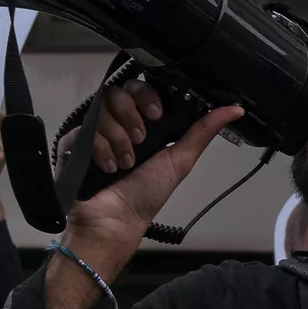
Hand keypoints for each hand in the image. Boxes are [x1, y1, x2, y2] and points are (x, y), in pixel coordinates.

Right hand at [46, 84, 242, 308]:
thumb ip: (203, 132)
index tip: (157, 115)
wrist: (116, 220)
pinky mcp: (73, 142)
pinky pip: (84, 128)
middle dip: (132, 113)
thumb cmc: (148, 194)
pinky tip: (108, 167)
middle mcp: (116, 124)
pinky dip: (100, 149)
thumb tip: (234, 109)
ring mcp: (93, 131)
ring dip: (119, 137)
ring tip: (126, 163)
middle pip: (117, 91)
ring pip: (101, 109)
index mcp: (141, 124)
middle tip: (141, 140)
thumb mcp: (181, 160)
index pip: (139, 88)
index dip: (146, 95)